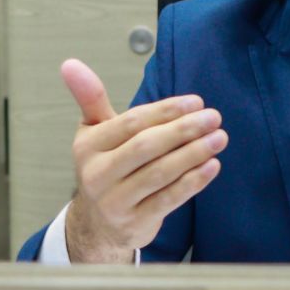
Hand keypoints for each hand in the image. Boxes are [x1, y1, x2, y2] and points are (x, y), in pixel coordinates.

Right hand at [60, 59, 226, 262]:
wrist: (97, 226)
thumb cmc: (105, 168)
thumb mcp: (93, 133)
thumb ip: (91, 98)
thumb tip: (70, 63)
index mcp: (88, 146)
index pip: (131, 123)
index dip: (166, 111)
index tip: (196, 102)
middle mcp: (97, 174)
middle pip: (146, 147)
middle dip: (183, 130)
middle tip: (214, 118)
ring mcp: (115, 202)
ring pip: (160, 173)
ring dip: (194, 154)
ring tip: (220, 138)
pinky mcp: (135, 223)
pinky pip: (168, 200)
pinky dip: (193, 182)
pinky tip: (213, 166)